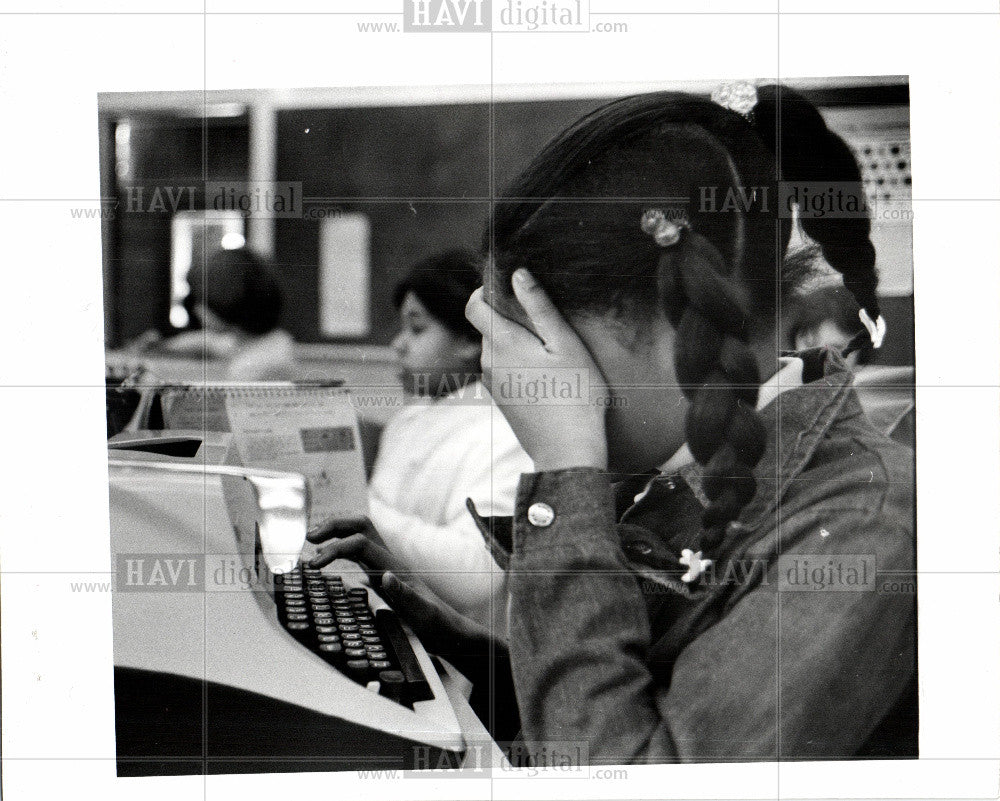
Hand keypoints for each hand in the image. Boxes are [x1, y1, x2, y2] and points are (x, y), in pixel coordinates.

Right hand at [307, 527, 500, 656]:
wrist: (448, 631)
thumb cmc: (436, 624)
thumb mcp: (422, 614)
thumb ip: (405, 595)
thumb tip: (385, 577)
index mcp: (394, 567)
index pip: (361, 543)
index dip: (335, 549)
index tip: (314, 564)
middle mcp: (388, 561)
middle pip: (360, 526)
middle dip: (333, 526)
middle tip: (308, 537)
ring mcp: (384, 565)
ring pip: (359, 534)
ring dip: (336, 532)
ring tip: (312, 541)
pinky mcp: (381, 575)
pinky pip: (359, 552)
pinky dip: (341, 548)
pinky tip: (328, 557)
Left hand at [465, 268, 608, 471]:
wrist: (568, 450)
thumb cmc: (575, 393)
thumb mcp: (565, 344)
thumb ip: (539, 306)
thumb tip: (517, 273)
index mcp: (501, 343)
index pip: (473, 306)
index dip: (485, 291)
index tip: (509, 288)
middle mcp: (488, 363)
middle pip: (487, 327)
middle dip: (508, 318)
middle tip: (545, 322)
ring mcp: (492, 384)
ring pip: (496, 350)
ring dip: (515, 343)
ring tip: (549, 350)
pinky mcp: (501, 401)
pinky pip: (502, 370)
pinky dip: (517, 363)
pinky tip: (545, 374)